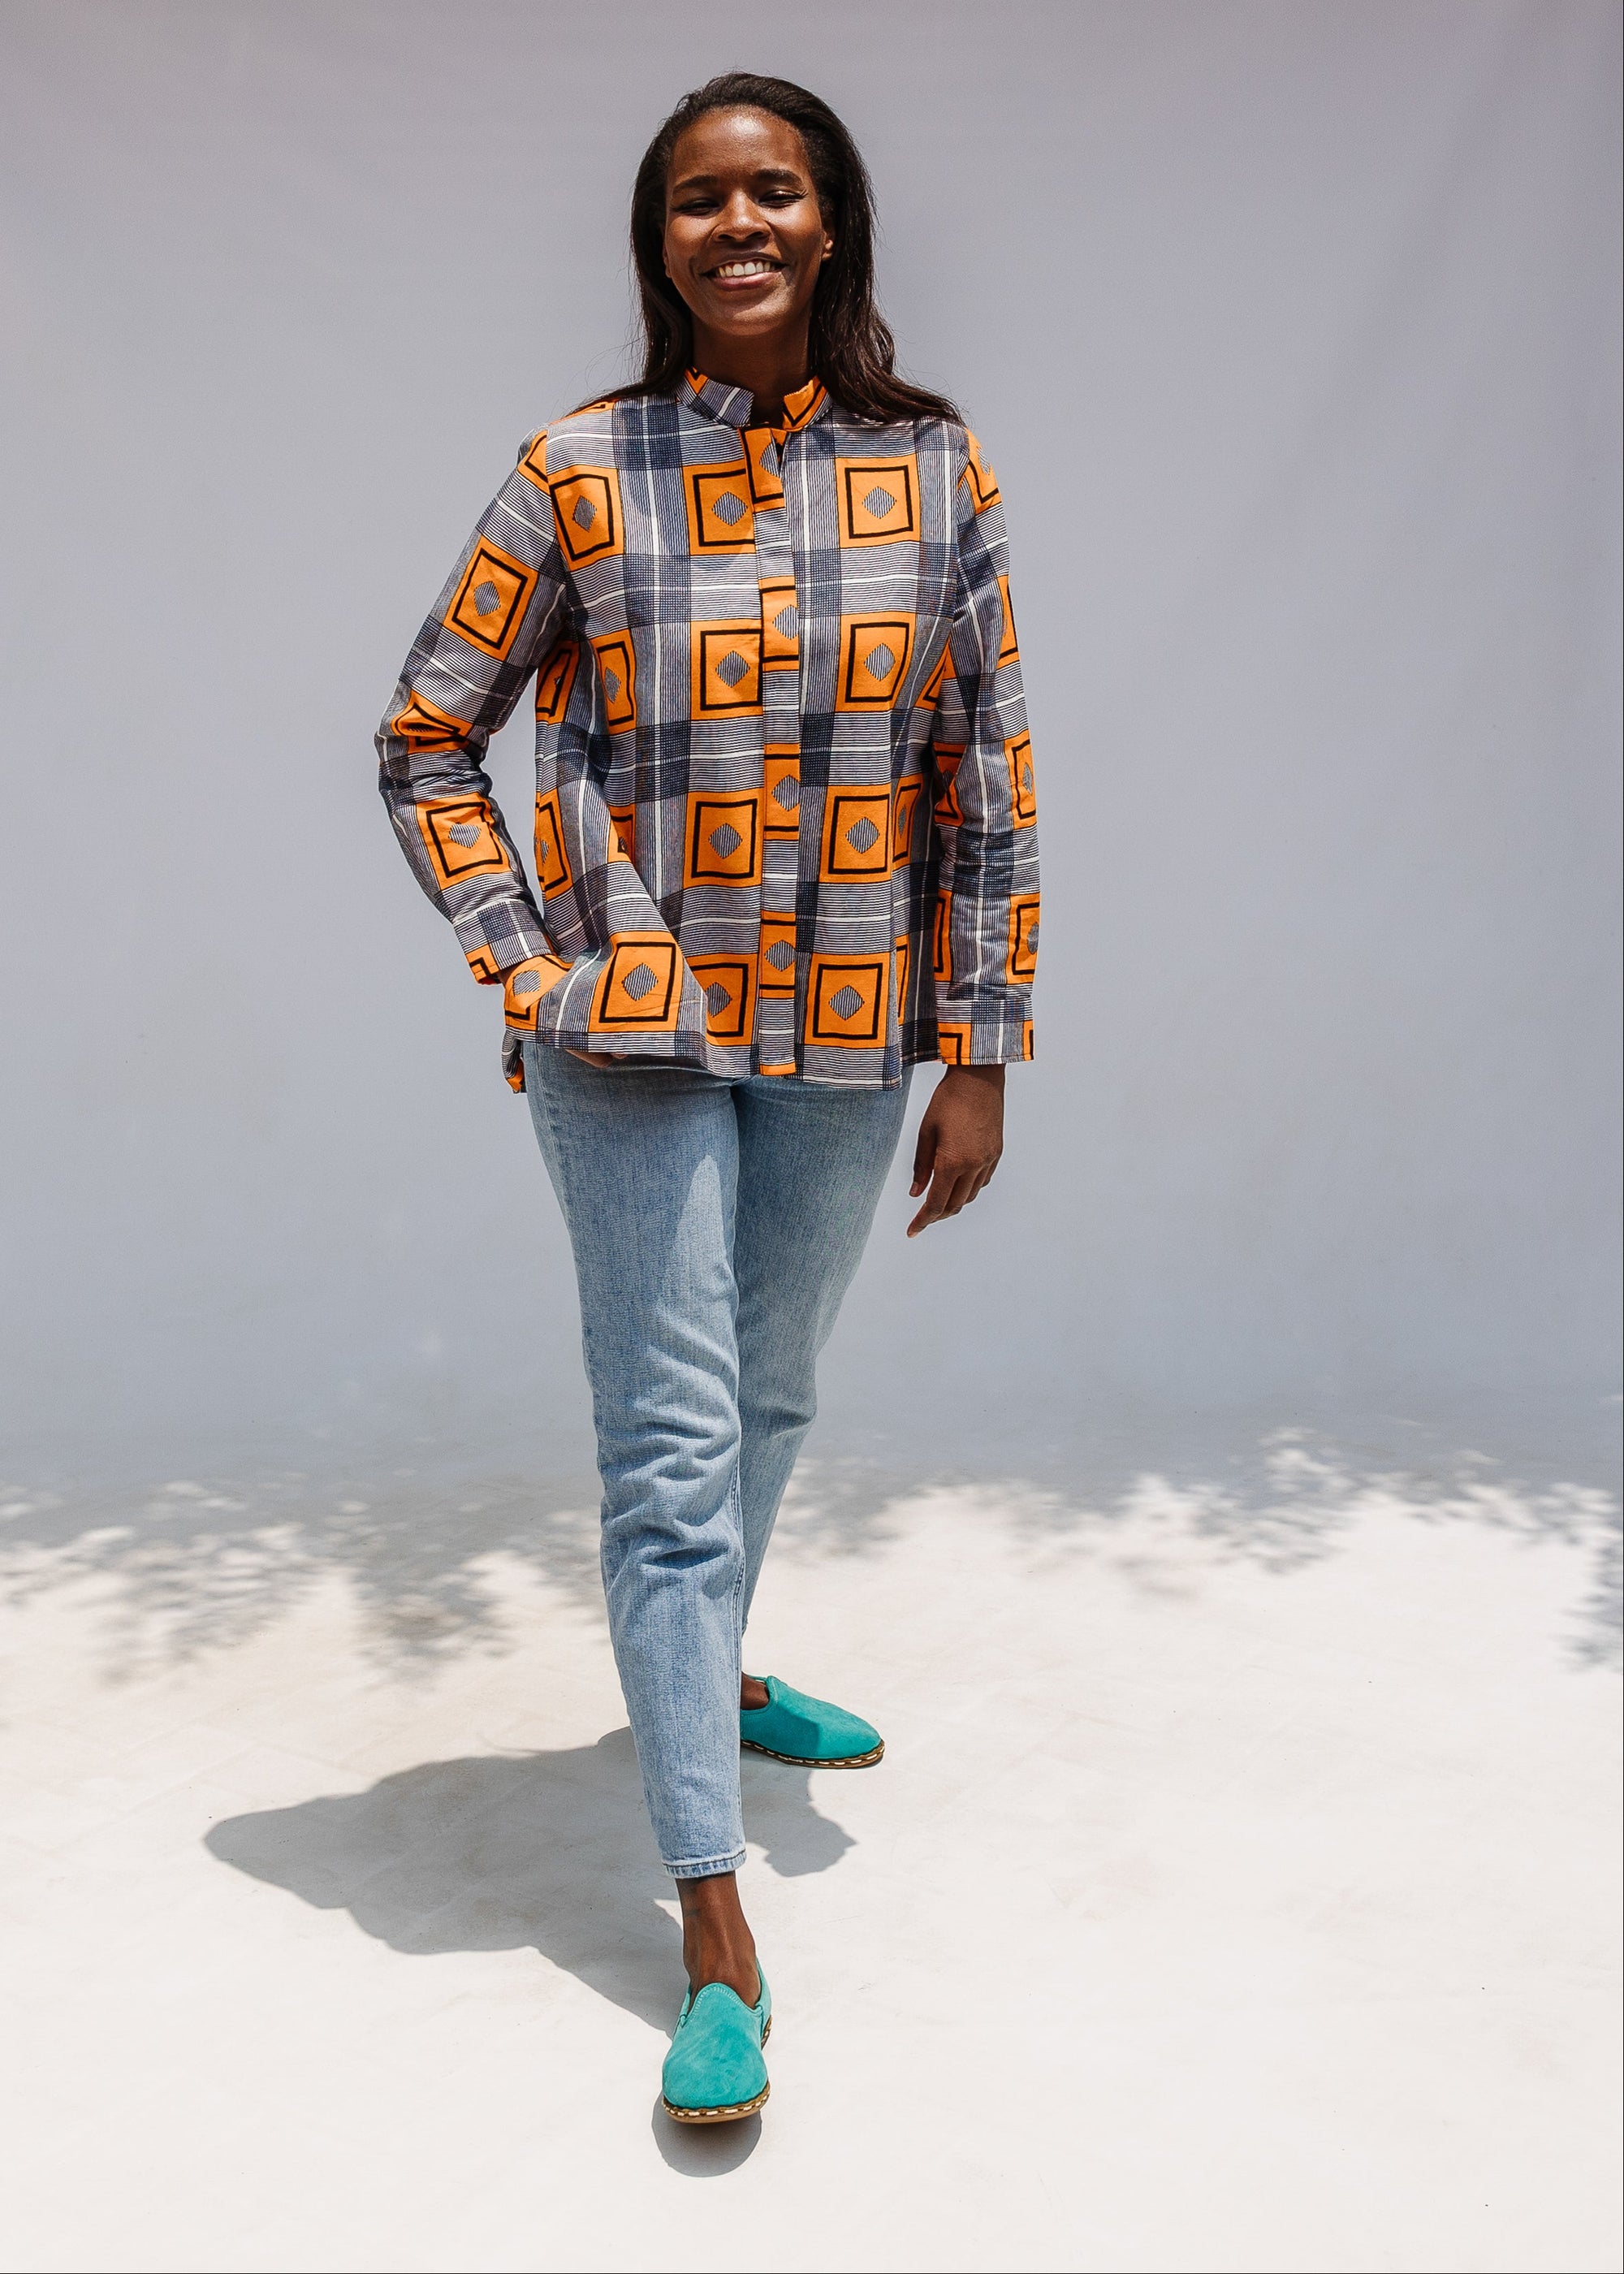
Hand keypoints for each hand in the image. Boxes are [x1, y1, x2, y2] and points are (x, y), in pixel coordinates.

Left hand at [907, 1064, 1004, 1236]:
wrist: (979, 1079)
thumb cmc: (947, 1100)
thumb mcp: (926, 1132)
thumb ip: (921, 1166)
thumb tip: (916, 1193)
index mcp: (952, 1161)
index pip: (936, 1203)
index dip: (923, 1221)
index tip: (912, 1231)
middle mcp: (974, 1166)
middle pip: (955, 1204)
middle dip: (937, 1215)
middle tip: (922, 1218)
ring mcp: (988, 1160)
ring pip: (970, 1196)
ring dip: (954, 1204)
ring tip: (938, 1203)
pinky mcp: (997, 1153)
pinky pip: (982, 1182)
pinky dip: (968, 1190)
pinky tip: (958, 1184)